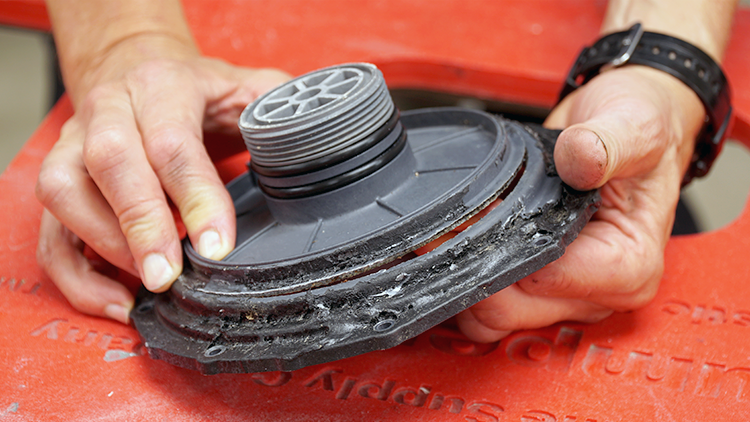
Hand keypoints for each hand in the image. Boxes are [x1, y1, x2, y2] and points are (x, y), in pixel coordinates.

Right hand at [35, 37, 289, 323]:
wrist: (136, 66)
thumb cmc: (196, 88)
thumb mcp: (245, 85)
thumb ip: (277, 109)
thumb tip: (313, 143)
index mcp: (162, 87)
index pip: (173, 142)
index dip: (195, 197)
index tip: (217, 246)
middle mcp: (110, 112)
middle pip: (112, 164)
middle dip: (141, 226)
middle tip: (168, 276)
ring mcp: (75, 144)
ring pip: (64, 193)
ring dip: (104, 246)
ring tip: (147, 285)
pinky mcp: (60, 177)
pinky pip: (48, 231)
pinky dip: (77, 274)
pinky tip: (116, 300)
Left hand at [457, 65, 704, 341]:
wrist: (625, 130)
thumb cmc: (638, 134)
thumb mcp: (635, 127)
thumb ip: (609, 144)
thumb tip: (579, 157)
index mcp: (629, 267)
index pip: (545, 280)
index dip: (500, 248)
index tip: (477, 213)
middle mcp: (597, 294)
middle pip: (511, 309)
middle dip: (473, 267)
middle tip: (450, 222)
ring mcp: (564, 296)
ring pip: (493, 319)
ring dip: (463, 280)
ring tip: (453, 231)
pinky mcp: (537, 290)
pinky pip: (488, 307)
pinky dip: (466, 280)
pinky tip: (460, 242)